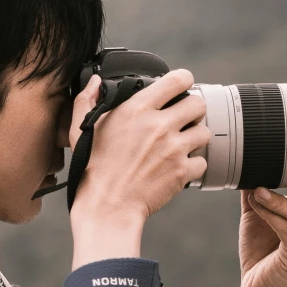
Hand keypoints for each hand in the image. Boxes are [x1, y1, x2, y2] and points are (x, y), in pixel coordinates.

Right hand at [68, 69, 209, 256]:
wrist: (107, 206)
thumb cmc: (92, 168)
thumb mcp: (82, 128)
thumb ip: (87, 99)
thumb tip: (94, 81)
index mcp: (137, 109)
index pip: (178, 80)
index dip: (184, 80)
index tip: (182, 86)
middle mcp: (159, 125)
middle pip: (198, 104)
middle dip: (192, 110)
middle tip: (183, 119)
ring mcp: (174, 149)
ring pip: (204, 132)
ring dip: (195, 137)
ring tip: (182, 144)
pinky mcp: (182, 172)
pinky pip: (202, 162)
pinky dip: (194, 166)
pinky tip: (180, 167)